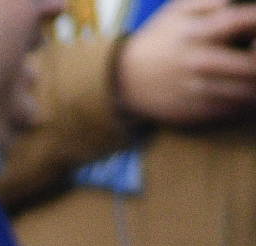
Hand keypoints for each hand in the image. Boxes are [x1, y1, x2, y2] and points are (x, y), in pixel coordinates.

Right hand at [116, 0, 255, 124]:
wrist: (124, 80)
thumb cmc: (159, 39)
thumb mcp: (177, 11)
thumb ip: (208, 2)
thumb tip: (232, 4)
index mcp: (195, 33)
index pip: (241, 21)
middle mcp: (196, 63)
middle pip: (251, 65)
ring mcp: (195, 91)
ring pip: (246, 92)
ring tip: (254, 75)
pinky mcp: (193, 113)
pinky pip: (232, 109)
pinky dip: (246, 101)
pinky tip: (247, 92)